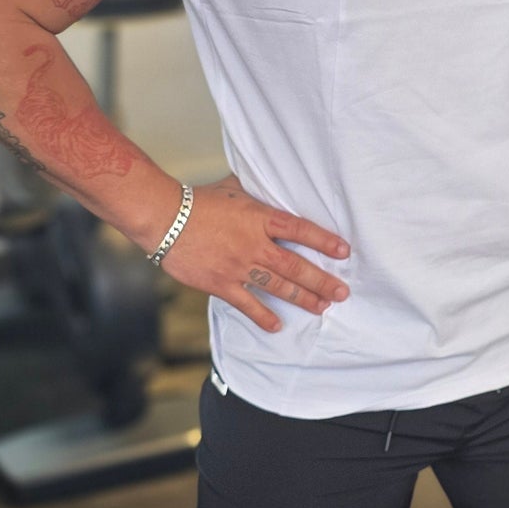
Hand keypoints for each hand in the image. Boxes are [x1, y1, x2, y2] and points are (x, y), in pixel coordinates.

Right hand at [162, 174, 350, 333]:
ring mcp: (239, 266)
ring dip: (303, 298)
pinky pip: (247, 304)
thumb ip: (256, 191)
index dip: (324, 241)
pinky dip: (263, 316)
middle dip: (322, 281)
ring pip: (278, 287)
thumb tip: (270, 182)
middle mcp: (254, 244)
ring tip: (322, 307)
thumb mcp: (234, 188)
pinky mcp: (221, 283)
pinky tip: (277, 325)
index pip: (300, 229)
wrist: (164, 217)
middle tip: (342, 292)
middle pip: (296, 265)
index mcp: (259, 218)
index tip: (344, 251)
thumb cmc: (198, 200)